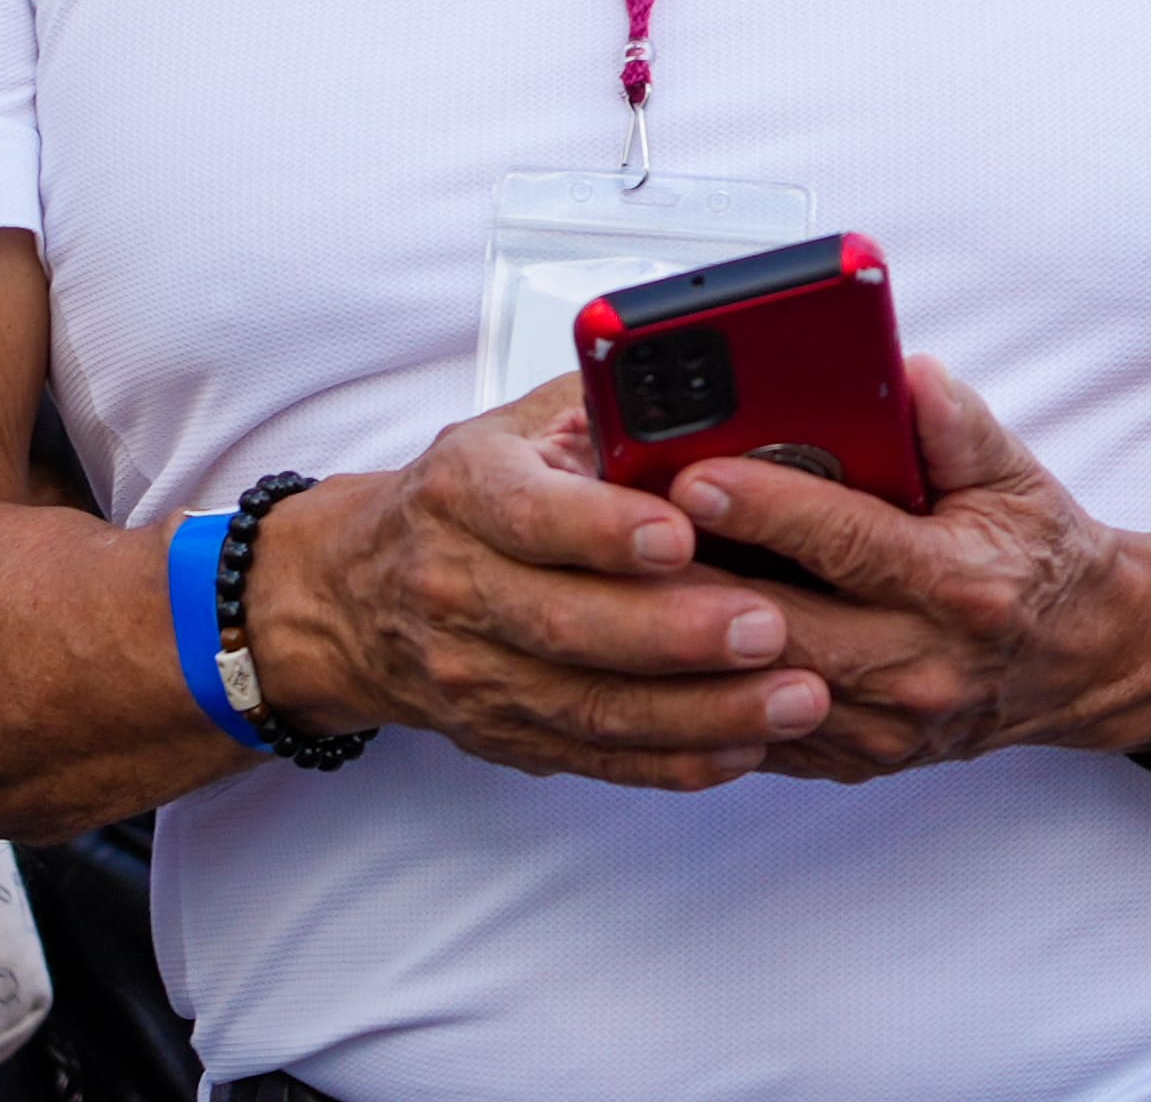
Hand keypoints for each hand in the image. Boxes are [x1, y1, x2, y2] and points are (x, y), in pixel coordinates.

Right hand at [247, 383, 819, 792]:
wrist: (357, 594)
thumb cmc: (469, 495)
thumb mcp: (518, 428)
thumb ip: (605, 409)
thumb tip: (717, 391)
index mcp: (463, 489)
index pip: (529, 512)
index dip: (603, 528)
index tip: (680, 533)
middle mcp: (458, 586)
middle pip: (569, 624)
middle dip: (678, 633)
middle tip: (772, 627)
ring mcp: (476, 673)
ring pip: (593, 705)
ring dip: (701, 710)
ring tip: (794, 698)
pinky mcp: (505, 735)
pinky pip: (599, 757)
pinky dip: (675, 759)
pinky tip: (746, 746)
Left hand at [664, 356, 1150, 782]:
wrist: (1082, 660)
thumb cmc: (1036, 557)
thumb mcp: (1014, 473)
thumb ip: (957, 424)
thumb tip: (908, 374)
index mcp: (959, 585)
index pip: (846, 542)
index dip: (765, 506)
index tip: (695, 471)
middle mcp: (920, 664)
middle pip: (779, 625)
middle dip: (692, 577)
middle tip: (620, 530)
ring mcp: (884, 726)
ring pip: (754, 688)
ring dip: (682, 640)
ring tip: (619, 584)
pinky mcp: (854, 759)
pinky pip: (757, 733)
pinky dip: (702, 692)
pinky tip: (654, 646)